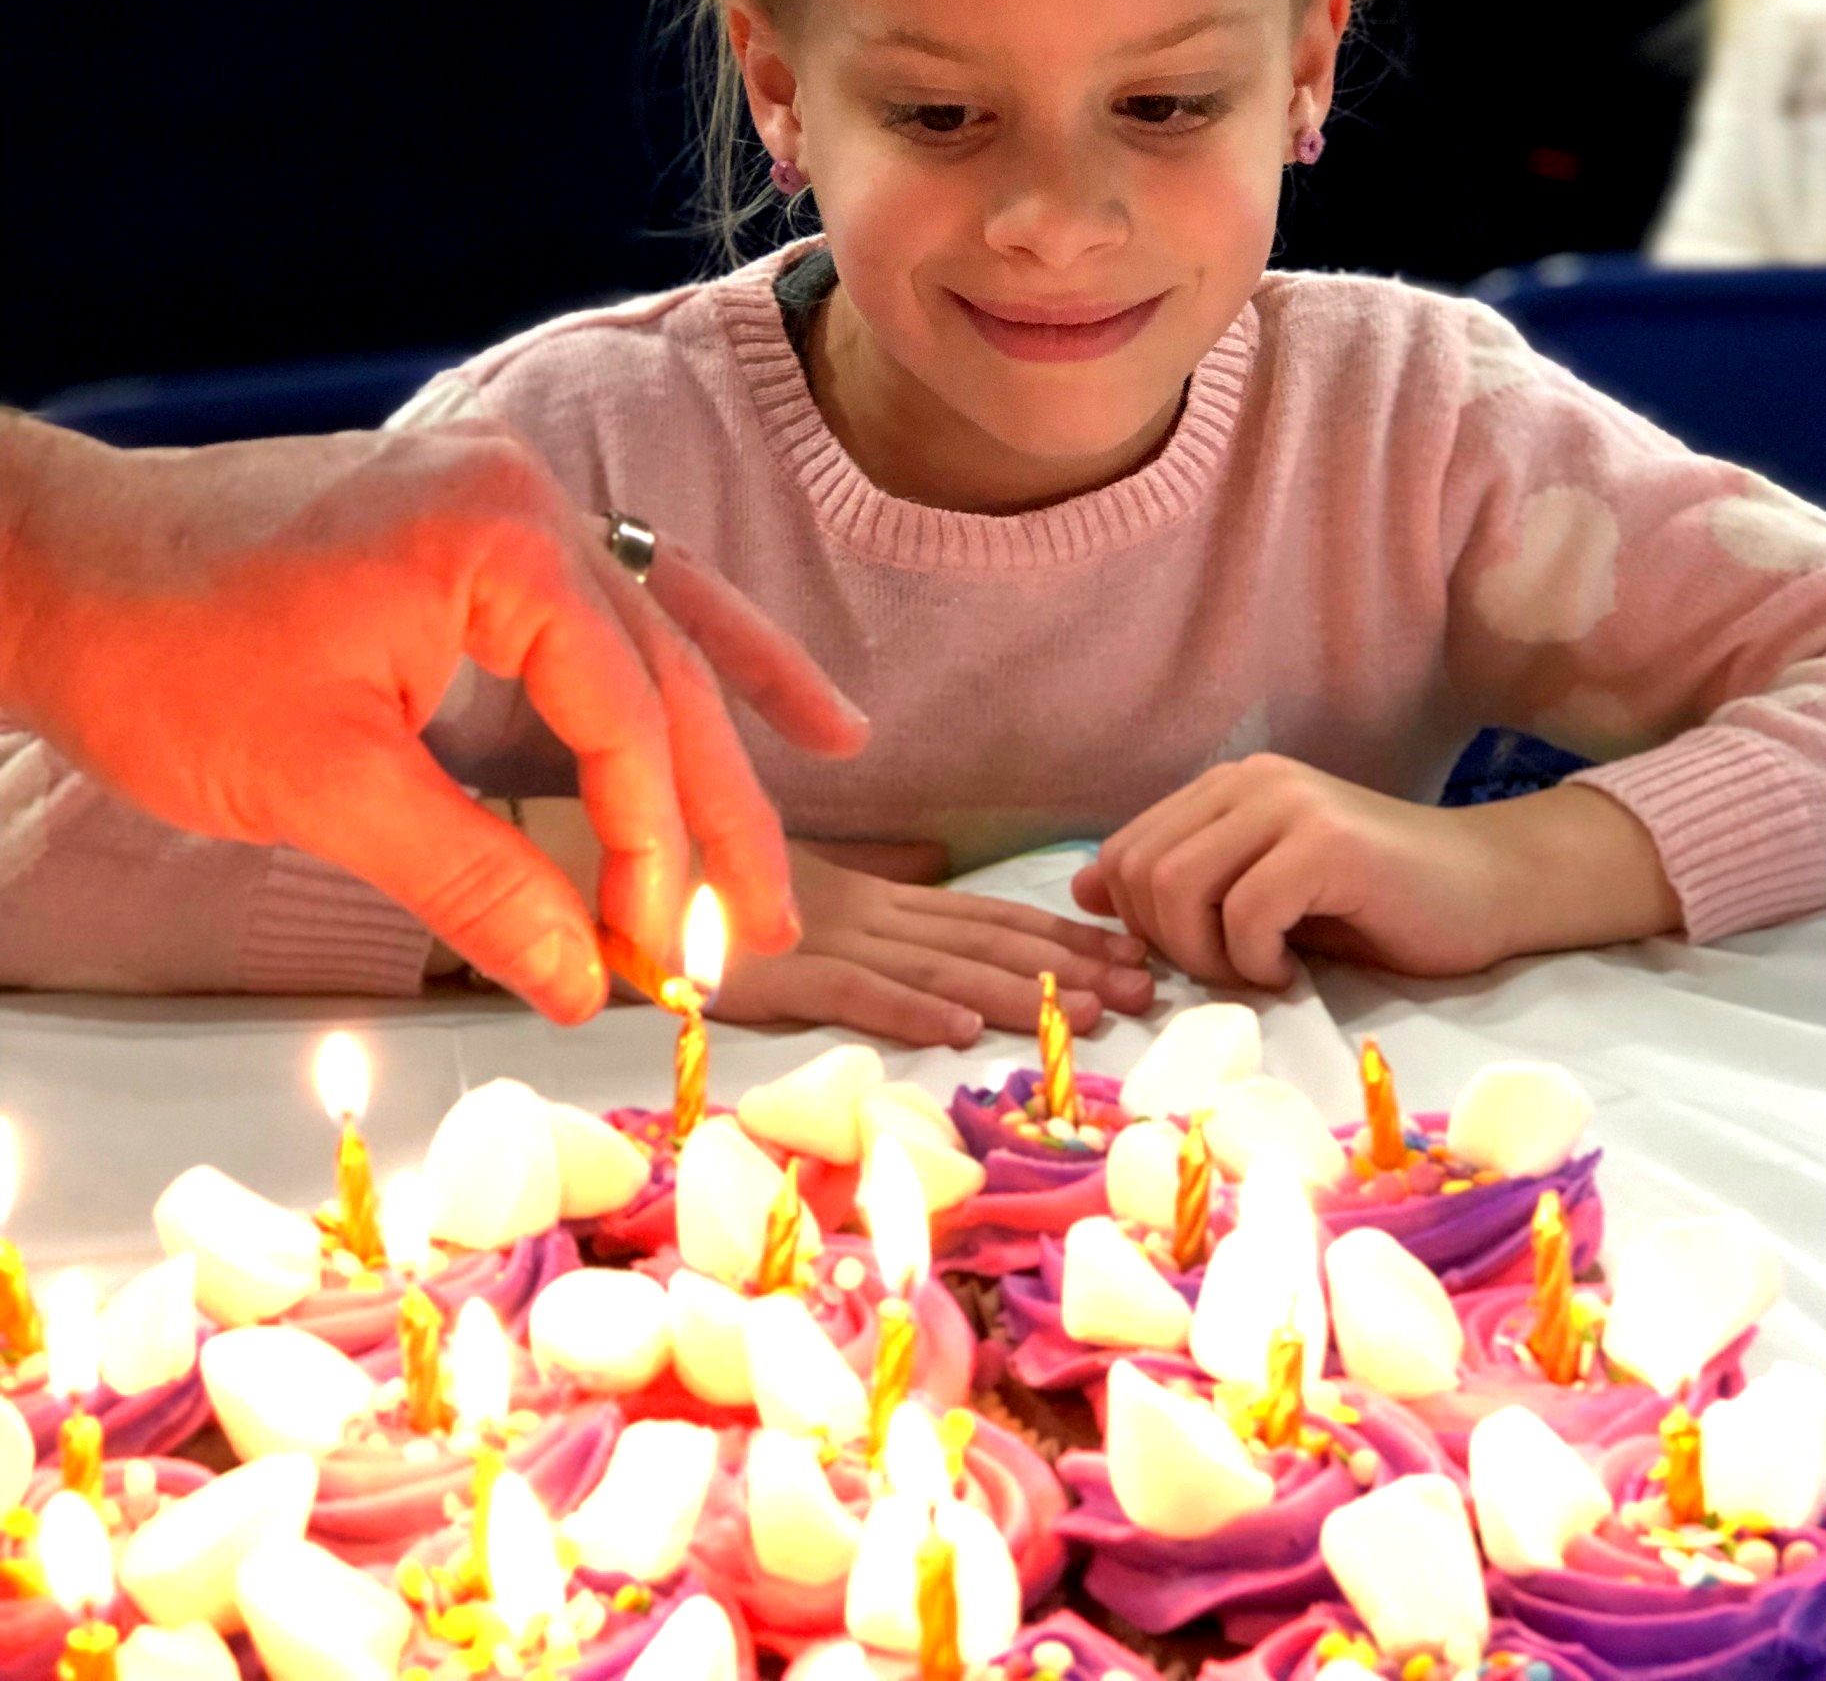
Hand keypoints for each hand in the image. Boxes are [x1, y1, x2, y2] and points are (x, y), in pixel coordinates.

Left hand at [0, 417, 865, 1020]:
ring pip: (657, 622)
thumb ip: (472, 880)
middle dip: (717, 805)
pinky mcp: (480, 527)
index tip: (657, 957)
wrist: (61, 562)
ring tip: (829, 779)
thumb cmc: (169, 657)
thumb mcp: (325, 786)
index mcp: (500, 541)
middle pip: (667, 668)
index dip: (652, 849)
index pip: (626, 715)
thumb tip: (582, 983)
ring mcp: (509, 502)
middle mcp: (529, 501)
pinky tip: (764, 689)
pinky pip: (617, 585)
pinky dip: (687, 642)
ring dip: (728, 719)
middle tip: (760, 930)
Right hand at [700, 839, 1156, 1047]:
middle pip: (981, 939)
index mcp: (870, 897)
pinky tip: (961, 1031)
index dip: (1060, 933)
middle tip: (1144, 989)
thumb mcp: (793, 892)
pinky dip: (908, 1008)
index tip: (1130, 953)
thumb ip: (865, 895)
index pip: (983, 914)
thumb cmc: (688, 891)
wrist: (601, 873)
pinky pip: (851, 992)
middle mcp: (860, 913)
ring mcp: (817, 938)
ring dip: (1016, 990)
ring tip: (1084, 1012)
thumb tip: (935, 882)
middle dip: (1068, 964)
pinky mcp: (769, 972)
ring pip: (936, 965)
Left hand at [1071, 755, 1679, 984]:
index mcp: (1226, 787)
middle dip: (1168, 944)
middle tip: (1228, 972)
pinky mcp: (1328, 845)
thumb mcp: (1260, 890)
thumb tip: (1086, 891)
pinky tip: (1295, 970)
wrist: (1489, 889)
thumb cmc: (1375, 902)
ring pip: (1180, 887)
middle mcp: (1250, 781)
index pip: (1122, 852)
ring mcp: (1290, 806)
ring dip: (1210, 955)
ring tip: (1261, 970)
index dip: (1134, 922)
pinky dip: (1256, 961)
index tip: (1192, 959)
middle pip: (1140, 871)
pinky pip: (1245, 913)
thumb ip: (1183, 884)